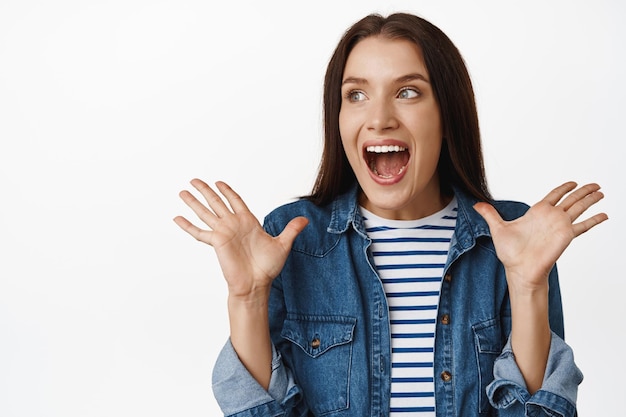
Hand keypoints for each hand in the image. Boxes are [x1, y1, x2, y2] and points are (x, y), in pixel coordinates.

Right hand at [174, 179, 307, 299]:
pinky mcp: (216, 243)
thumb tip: (305, 220)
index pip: (235, 201)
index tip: (219, 183)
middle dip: (205, 191)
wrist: (256, 284)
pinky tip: (177, 218)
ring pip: (205, 213)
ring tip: (182, 192)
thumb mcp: (283, 245)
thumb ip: (291, 230)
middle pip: (216, 202)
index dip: (227, 191)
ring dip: (194, 202)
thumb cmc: (267, 267)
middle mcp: (233, 225)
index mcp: (248, 222)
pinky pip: (199, 232)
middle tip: (194, 180)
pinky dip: (188, 225)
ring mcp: (223, 233)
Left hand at [473, 182, 607, 290]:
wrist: (519, 269)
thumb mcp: (497, 228)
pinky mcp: (566, 236)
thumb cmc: (510, 253)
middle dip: (583, 191)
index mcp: (537, 212)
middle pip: (571, 199)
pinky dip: (595, 220)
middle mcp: (551, 217)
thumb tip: (475, 204)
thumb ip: (489, 214)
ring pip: (579, 208)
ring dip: (591, 200)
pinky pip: (584, 226)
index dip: (563, 188)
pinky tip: (605, 215)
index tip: (573, 182)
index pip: (554, 195)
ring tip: (602, 192)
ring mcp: (560, 226)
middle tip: (596, 184)